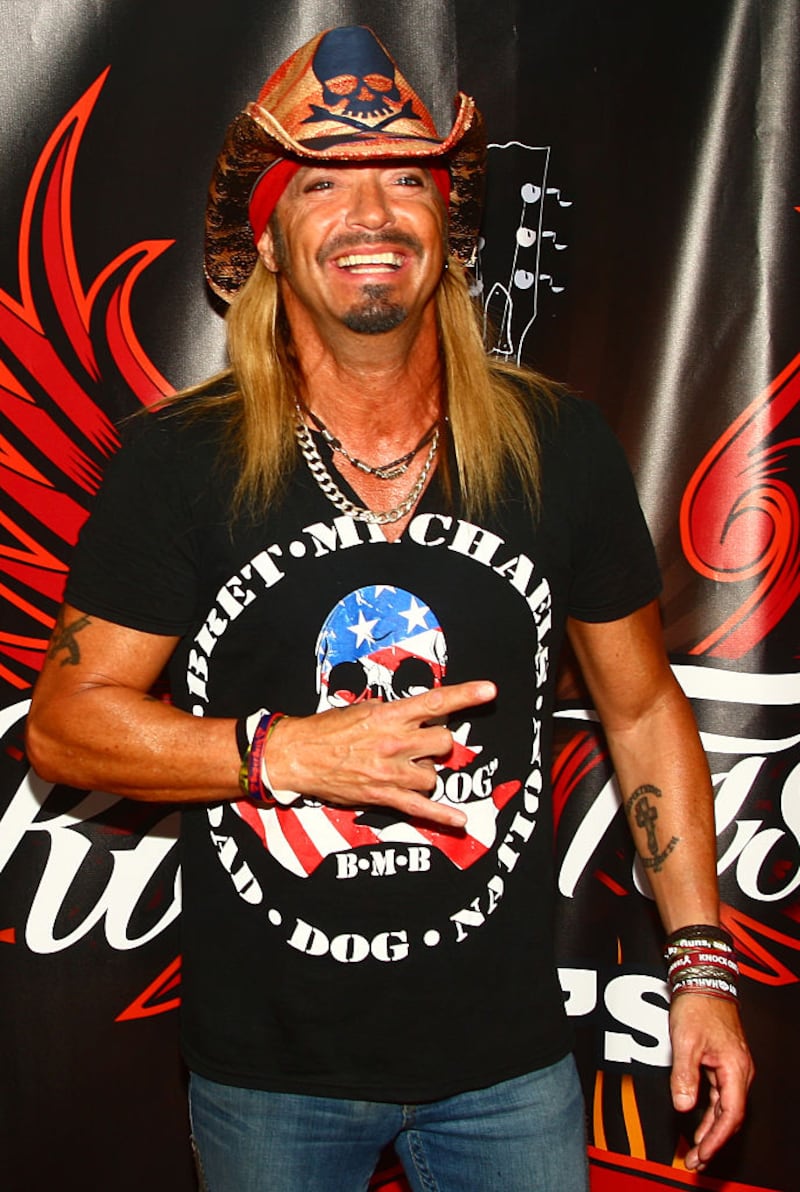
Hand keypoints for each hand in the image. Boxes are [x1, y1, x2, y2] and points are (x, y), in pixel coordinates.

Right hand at [264, 680, 496, 827]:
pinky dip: (442, 815)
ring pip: (433, 774)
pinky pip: (420, 808)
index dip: (465, 695)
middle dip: (438, 744)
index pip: (435, 702)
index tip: (489, 690)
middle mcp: (394, 741)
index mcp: (389, 715)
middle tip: (420, 744)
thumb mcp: (362, 708)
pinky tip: (460, 820)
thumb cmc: (326, 729)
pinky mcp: (383, 795)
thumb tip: (418, 713)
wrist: (296, 754)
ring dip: (427, 772)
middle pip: (444, 742)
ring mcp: (390, 771)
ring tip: (407, 769)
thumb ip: (394, 711)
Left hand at [669, 992, 753, 1170]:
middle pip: (731, 1116)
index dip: (716, 1139)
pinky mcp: (725, 1062)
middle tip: (696, 1161)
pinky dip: (711, 1112)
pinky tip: (700, 1122)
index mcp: (735, 1069)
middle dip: (714, 1142)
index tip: (702, 1155)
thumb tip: (684, 1106)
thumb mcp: (685, 1042)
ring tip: (697, 1150)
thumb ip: (685, 1076)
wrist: (704, 981)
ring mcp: (734, 1067)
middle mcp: (740, 1071)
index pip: (730, 1115)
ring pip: (726, 1107)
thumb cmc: (697, 1007)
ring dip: (712, 1129)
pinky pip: (721, 1095)